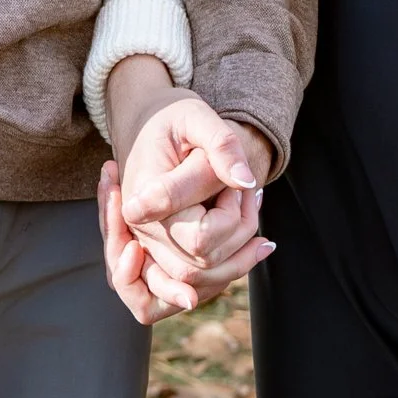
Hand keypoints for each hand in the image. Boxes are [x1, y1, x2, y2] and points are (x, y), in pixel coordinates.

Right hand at [117, 91, 276, 317]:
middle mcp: (140, 229)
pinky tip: (258, 244)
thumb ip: (221, 146)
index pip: (199, 237)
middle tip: (249, 193)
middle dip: (238, 234)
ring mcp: (147, 244)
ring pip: (196, 280)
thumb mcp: (196, 116)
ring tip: (255, 218)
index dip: (231, 217)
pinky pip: (191, 281)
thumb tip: (245, 181)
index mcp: (144, 198)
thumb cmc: (171, 117)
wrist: (146, 125)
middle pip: (200, 264)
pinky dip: (228, 268)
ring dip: (237, 257)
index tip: (241, 185)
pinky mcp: (158, 250)